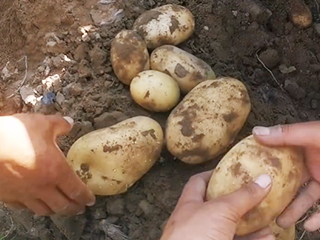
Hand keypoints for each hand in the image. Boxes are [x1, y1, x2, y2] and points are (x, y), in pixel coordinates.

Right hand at [0, 113, 94, 215]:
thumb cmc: (13, 134)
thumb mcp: (41, 123)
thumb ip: (59, 124)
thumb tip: (70, 122)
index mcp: (55, 171)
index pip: (76, 190)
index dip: (85, 197)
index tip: (91, 200)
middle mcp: (42, 187)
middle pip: (62, 206)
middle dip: (74, 208)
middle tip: (80, 208)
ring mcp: (24, 194)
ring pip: (44, 210)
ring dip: (56, 210)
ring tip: (61, 207)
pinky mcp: (8, 197)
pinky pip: (25, 207)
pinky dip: (34, 207)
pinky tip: (35, 203)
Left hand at [160, 171, 274, 239]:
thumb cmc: (195, 235)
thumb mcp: (220, 210)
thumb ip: (242, 196)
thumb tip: (264, 178)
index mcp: (189, 204)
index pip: (199, 182)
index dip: (214, 174)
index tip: (232, 170)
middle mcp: (196, 221)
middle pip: (219, 206)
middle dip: (239, 202)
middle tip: (257, 196)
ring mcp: (206, 238)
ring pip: (232, 228)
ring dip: (252, 224)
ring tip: (269, 218)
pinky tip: (268, 237)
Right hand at [253, 122, 319, 231]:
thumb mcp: (317, 135)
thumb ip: (289, 134)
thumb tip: (256, 131)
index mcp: (303, 148)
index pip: (278, 156)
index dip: (262, 164)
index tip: (247, 174)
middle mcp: (311, 165)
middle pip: (288, 182)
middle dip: (275, 194)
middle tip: (260, 204)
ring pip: (305, 199)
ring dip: (294, 211)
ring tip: (279, 221)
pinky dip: (317, 220)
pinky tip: (308, 227)